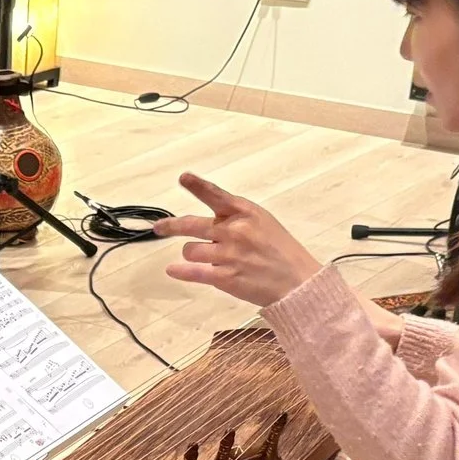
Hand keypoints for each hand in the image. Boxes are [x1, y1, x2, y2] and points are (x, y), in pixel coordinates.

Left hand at [156, 172, 322, 307]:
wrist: (298, 281)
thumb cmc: (281, 251)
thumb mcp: (263, 222)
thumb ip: (236, 218)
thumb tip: (209, 221)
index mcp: (245, 212)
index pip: (216, 195)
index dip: (197, 185)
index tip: (183, 178)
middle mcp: (234, 230)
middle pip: (191, 224)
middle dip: (171, 226)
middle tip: (160, 228)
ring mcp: (229, 254)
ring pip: (190, 250)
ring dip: (191, 253)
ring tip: (200, 257)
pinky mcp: (225, 277)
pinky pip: (194, 272)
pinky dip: (180, 271)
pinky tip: (172, 270)